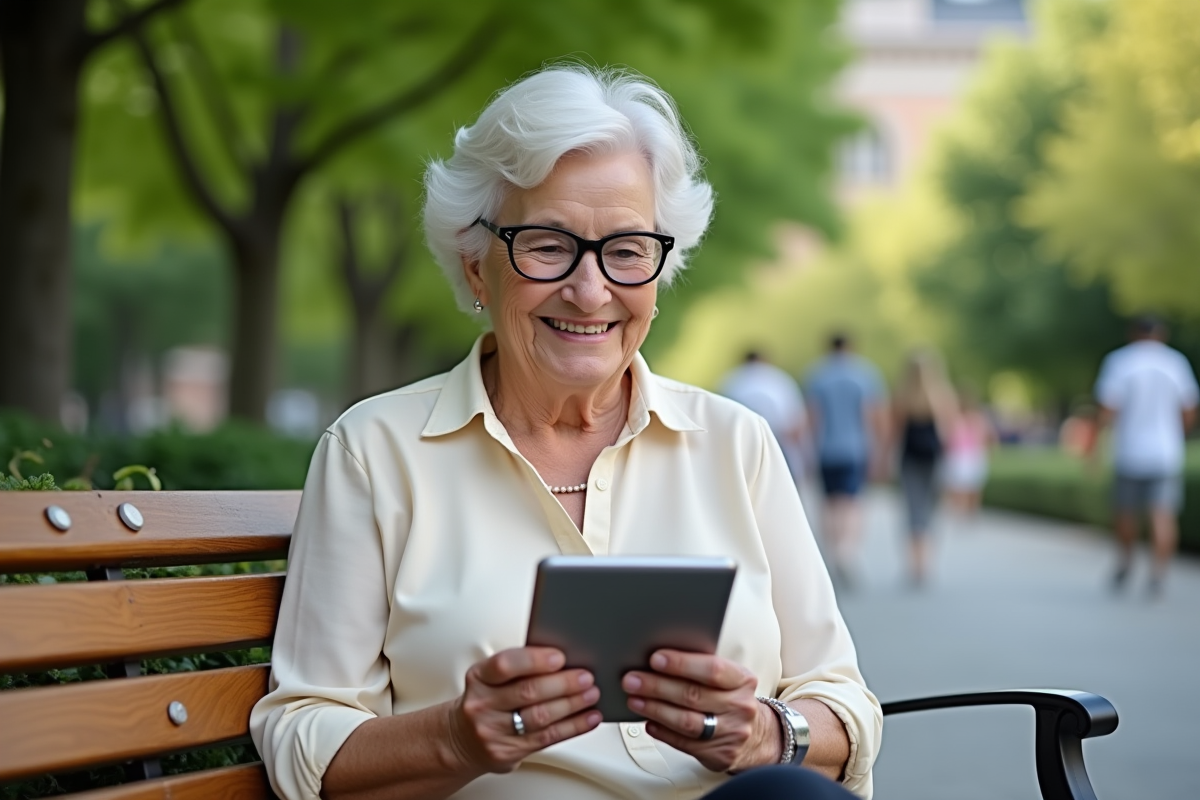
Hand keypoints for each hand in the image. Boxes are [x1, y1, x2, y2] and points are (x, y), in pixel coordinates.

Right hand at [449, 647, 601, 773]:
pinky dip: (573, 727)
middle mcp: (482, 704)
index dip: (535, 660)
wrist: (461, 739)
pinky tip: (588, 718)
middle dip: (563, 683)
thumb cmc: (485, 701)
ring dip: (572, 705)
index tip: (560, 657)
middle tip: (586, 677)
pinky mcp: (508, 752)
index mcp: (479, 677)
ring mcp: (493, 731)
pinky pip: (547, 738)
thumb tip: (563, 659)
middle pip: (528, 692)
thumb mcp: (489, 678)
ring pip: (540, 717)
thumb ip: (518, 668)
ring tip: (591, 695)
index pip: (505, 665)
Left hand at [622, 650, 778, 772]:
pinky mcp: (720, 754)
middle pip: (693, 695)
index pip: (711, 669)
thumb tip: (658, 659)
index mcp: (742, 680)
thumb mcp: (728, 678)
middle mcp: (740, 706)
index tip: (655, 659)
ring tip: (635, 700)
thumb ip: (701, 668)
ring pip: (687, 721)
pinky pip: (685, 743)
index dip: (681, 663)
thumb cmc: (731, 699)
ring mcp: (732, 732)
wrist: (758, 735)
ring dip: (656, 709)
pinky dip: (663, 732)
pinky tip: (649, 722)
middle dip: (657, 686)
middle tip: (632, 680)